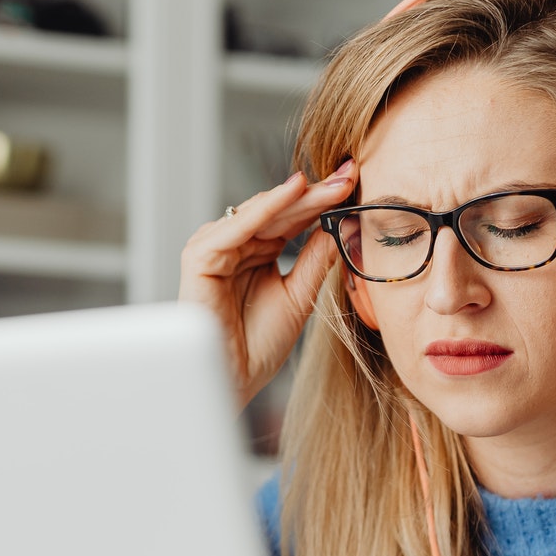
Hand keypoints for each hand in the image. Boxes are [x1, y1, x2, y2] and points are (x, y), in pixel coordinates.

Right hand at [178, 161, 355, 405]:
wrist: (233, 381)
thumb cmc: (258, 346)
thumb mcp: (299, 295)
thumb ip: (315, 259)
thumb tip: (342, 223)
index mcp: (254, 252)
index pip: (291, 219)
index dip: (322, 201)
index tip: (355, 183)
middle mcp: (233, 245)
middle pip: (278, 211)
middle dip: (316, 193)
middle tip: (350, 173)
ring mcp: (214, 248)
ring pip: (260, 212)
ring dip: (297, 198)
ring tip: (332, 185)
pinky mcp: (200, 257)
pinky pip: (236, 226)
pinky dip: (265, 208)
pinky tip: (293, 192)